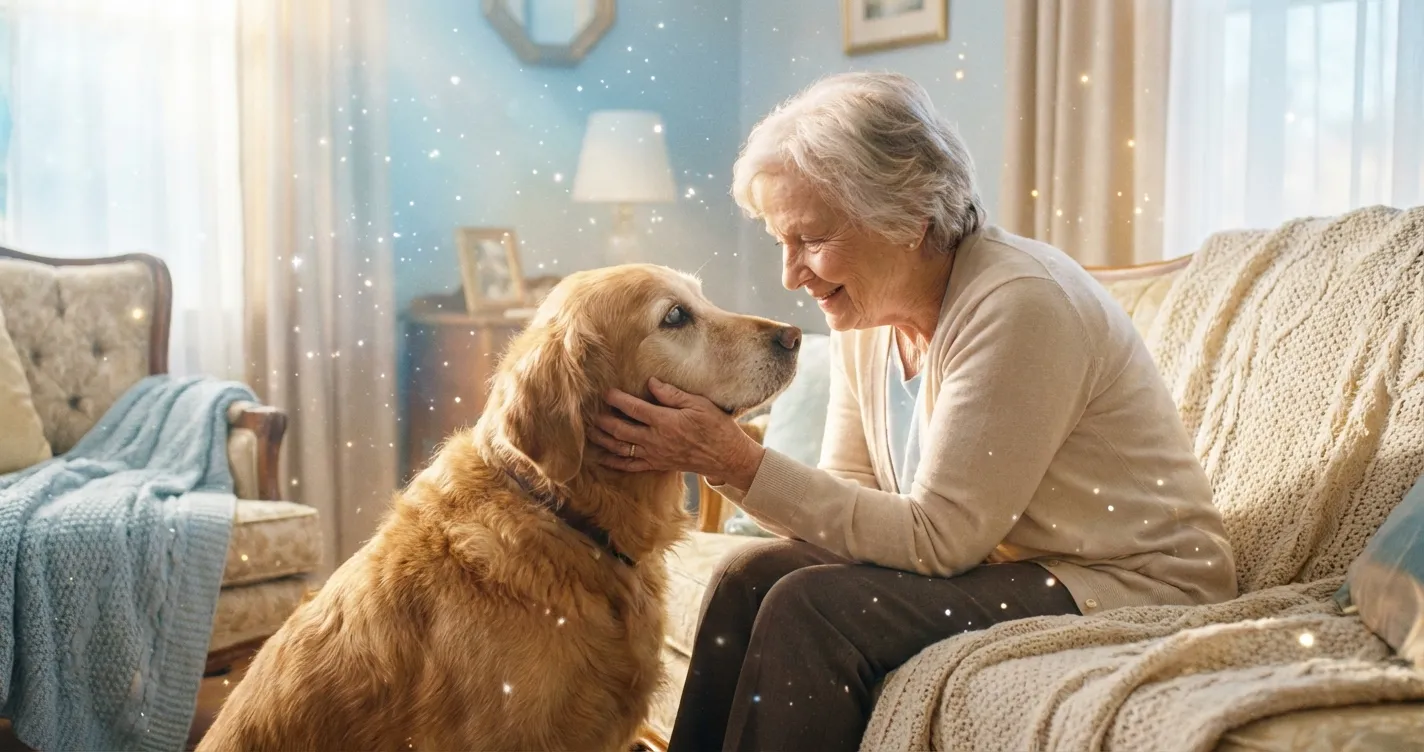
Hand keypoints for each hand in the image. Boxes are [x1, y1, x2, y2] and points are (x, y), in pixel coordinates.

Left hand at [590, 377, 764, 490]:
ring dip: (603, 441)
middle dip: (603, 421)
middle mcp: (656, 440)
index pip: (634, 408)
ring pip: (622, 449)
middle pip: (621, 430)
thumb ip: (672, 394)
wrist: (726, 457)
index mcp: (665, 421)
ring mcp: (655, 455)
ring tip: (589, 433)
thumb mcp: (699, 404)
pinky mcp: (658, 464)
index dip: (617, 399)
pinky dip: (615, 463)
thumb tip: (651, 383)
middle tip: (589, 413)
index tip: (606, 392)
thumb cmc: (716, 427)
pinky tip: (602, 458)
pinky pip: (632, 466)